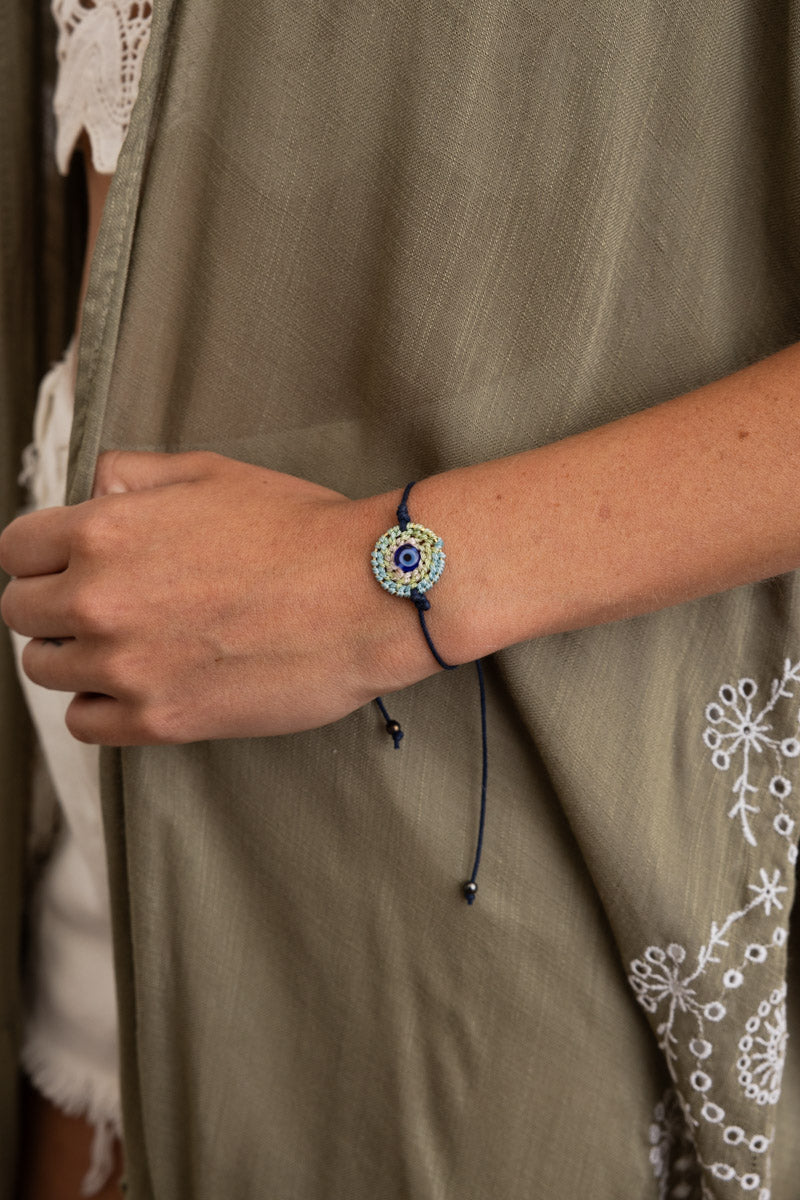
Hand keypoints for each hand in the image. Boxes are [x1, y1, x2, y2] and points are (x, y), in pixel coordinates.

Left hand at [0, 452, 415, 744]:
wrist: (366, 594)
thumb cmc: (301, 530)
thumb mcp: (212, 472)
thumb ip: (136, 475)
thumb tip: (97, 485)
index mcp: (103, 531)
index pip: (16, 550)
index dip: (40, 554)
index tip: (63, 563)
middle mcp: (99, 601)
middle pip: (22, 613)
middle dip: (51, 604)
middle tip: (97, 603)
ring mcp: (126, 666)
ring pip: (46, 670)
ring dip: (73, 654)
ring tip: (120, 645)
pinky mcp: (160, 719)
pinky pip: (85, 723)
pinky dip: (98, 706)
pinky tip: (132, 686)